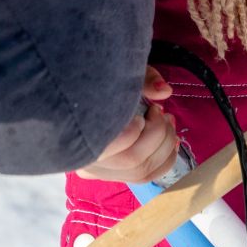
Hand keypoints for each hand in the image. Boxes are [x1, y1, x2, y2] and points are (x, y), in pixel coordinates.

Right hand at [76, 66, 178, 182]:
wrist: (80, 91)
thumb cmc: (99, 78)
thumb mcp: (119, 69)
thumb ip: (142, 78)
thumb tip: (164, 91)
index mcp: (76, 132)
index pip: (110, 146)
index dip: (135, 130)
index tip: (147, 107)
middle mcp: (84, 159)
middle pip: (131, 160)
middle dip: (158, 135)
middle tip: (162, 112)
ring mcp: (97, 170)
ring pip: (140, 172)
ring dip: (165, 146)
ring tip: (167, 122)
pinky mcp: (112, 174)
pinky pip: (143, 177)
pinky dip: (165, 160)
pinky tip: (170, 140)